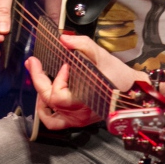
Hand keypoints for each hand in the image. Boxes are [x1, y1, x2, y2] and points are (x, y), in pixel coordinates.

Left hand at [26, 34, 146, 129]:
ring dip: (40, 93)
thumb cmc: (117, 75)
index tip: (66, 64)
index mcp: (86, 97)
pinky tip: (43, 100)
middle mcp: (79, 111)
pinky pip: (54, 123)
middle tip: (33, 62)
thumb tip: (63, 39)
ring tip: (38, 77)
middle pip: (50, 99)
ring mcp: (77, 118)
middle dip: (38, 78)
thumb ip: (82, 44)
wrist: (131, 92)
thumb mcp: (101, 55)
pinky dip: (44, 113)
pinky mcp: (76, 121)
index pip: (59, 95)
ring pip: (49, 111)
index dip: (58, 79)